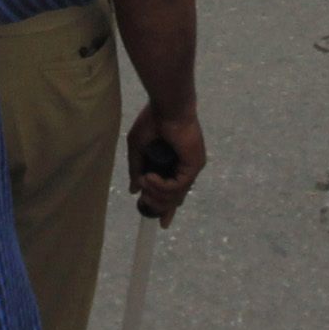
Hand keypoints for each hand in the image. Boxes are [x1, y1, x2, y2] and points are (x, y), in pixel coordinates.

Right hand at [128, 103, 205, 224]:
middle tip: (144, 203)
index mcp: (175, 163)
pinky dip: (162, 187)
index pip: (174, 191)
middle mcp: (185, 167)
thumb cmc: (152, 120)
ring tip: (144, 182)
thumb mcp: (138, 149)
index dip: (167, 208)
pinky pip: (178, 187)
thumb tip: (134, 190)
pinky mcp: (194, 165)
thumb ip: (137, 169)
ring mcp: (191, 167)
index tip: (161, 224)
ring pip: (176, 196)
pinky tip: (150, 178)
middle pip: (176, 199)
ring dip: (156, 194)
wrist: (166, 105)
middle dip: (159, 207)